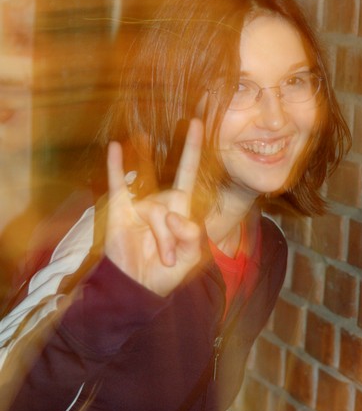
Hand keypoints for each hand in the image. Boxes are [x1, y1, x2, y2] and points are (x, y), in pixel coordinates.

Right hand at [104, 119, 202, 296]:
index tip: (196, 123)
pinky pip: (118, 184)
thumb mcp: (190, 257)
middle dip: (172, 234)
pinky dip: (117, 166)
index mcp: (181, 209)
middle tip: (169, 252)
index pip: (188, 172)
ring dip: (160, 238)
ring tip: (160, 257)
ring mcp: (139, 204)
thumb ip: (191, 235)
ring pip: (155, 211)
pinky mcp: (120, 210)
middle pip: (174, 203)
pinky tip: (116, 147)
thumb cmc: (166, 272)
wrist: (138, 287)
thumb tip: (172, 216)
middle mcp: (161, 202)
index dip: (192, 149)